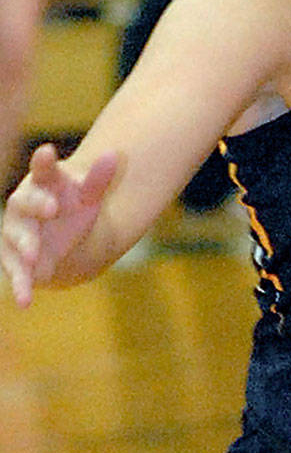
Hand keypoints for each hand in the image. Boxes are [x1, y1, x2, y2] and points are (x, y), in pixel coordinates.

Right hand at [1, 144, 118, 306]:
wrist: (62, 240)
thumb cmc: (73, 209)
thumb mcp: (89, 196)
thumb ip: (99, 179)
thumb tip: (112, 155)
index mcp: (42, 185)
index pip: (42, 171)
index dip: (44, 162)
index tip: (48, 151)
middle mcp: (23, 206)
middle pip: (24, 203)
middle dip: (36, 205)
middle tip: (52, 208)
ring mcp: (16, 232)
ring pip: (15, 236)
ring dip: (24, 243)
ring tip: (33, 253)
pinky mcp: (15, 260)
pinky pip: (16, 273)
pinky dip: (20, 286)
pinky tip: (25, 301)